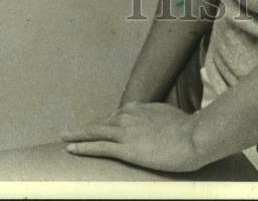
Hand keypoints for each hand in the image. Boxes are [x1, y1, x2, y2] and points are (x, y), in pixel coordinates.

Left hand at [62, 101, 202, 172]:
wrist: (193, 137)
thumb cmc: (187, 128)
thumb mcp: (169, 115)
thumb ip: (157, 117)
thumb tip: (156, 122)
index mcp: (139, 108)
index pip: (116, 116)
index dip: (104, 123)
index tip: (95, 127)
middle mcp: (129, 116)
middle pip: (101, 123)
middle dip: (85, 128)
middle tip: (69, 132)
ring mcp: (125, 132)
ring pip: (95, 132)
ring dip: (77, 135)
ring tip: (64, 137)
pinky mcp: (125, 149)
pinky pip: (98, 147)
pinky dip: (83, 147)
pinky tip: (71, 149)